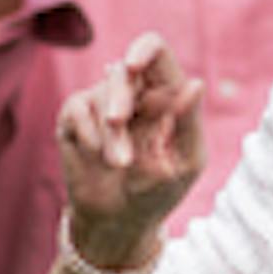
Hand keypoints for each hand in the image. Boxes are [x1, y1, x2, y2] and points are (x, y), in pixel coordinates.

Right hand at [54, 32, 205, 257]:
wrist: (120, 224)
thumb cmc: (160, 192)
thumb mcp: (185, 162)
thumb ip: (189, 121)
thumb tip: (197, 82)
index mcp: (166, 95)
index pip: (156, 52)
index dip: (143, 49)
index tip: (132, 66)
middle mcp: (133, 93)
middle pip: (122, 71)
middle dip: (120, 99)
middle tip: (119, 126)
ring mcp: (102, 104)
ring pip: (100, 92)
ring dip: (109, 130)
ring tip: (118, 164)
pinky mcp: (75, 120)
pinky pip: (75, 107)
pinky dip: (85, 131)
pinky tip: (95, 154)